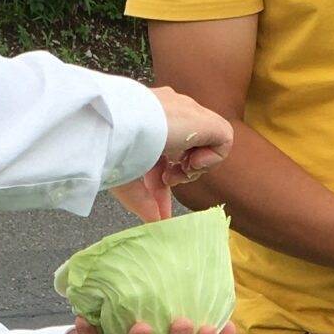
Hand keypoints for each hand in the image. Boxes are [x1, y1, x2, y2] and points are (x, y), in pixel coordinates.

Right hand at [110, 88, 233, 222]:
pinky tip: (190, 164)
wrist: (113, 127)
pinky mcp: (204, 120)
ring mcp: (189, 112)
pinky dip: (212, 158)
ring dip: (194, 165)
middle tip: (166, 180)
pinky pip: (224, 139)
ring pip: (206, 140)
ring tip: (179, 171)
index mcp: (148, 119)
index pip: (165, 150)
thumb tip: (156, 222)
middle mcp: (170, 111)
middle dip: (179, 171)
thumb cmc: (110, 147)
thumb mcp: (126, 179)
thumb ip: (143, 201)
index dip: (163, 178)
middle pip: (186, 147)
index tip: (157, 196)